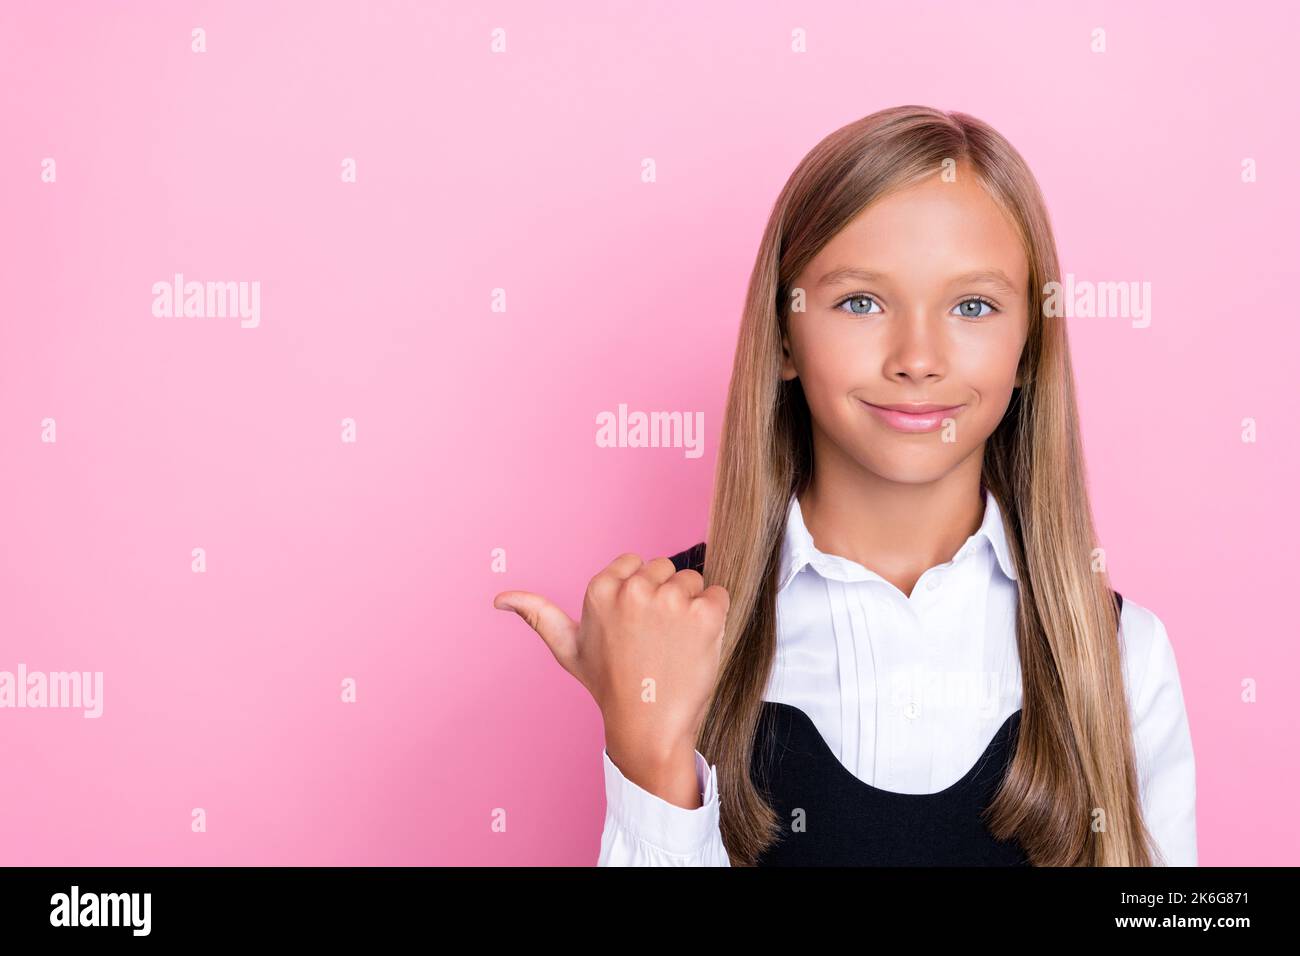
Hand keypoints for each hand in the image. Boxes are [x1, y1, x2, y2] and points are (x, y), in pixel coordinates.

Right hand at [494, 552, 728, 793]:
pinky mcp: (704, 614)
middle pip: (665, 567)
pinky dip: (715, 617)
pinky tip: (696, 644)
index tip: (634, 626)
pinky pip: (719, 594)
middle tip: (655, 639)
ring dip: (690, 607)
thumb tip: (499, 599)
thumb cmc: (609, 686)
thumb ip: (538, 615)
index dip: (639, 593)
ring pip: (692, 580)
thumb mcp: (568, 649)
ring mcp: (670, 600)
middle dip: (664, 596)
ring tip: (674, 644)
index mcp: (599, 589)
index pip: (635, 563)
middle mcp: (633, 589)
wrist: (649, 727)